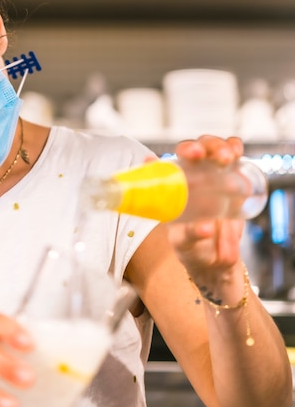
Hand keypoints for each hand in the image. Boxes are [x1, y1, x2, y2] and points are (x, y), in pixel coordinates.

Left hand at [167, 135, 244, 284]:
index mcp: (172, 190)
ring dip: (220, 146)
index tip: (180, 155)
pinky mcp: (233, 181)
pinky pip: (235, 159)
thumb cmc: (192, 249)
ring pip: (214, 149)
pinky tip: (237, 151)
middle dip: (200, 146)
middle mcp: (191, 178)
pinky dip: (235, 149)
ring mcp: (213, 176)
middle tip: (203, 156)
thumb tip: (205, 228)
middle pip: (195, 150)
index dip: (169, 155)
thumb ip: (191, 235)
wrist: (216, 259)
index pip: (169, 163)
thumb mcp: (186, 243)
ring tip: (226, 157)